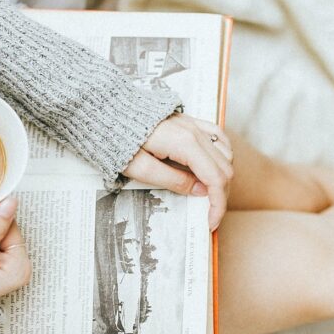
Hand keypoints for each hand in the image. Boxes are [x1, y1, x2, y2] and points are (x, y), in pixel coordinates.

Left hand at [123, 114, 233, 229]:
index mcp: (185, 144)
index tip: (211, 222)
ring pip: (225, 153)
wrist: (107, 112)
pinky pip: (218, 136)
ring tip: (210, 195)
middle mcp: (195, 131)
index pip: (215, 178)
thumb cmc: (117, 139)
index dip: (218, 204)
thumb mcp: (140, 169)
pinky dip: (223, 155)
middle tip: (210, 214)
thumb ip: (173, 181)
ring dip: (223, 177)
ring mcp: (194, 124)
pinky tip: (216, 166)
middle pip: (224, 168)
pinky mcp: (190, 121)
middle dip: (221, 195)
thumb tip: (200, 192)